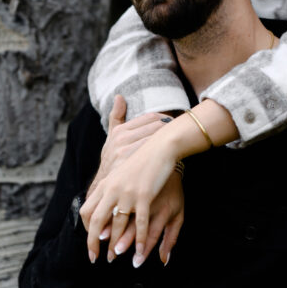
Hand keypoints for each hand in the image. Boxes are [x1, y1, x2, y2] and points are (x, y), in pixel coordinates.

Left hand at [81, 129, 178, 266]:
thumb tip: (107, 207)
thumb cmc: (143, 159)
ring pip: (118, 224)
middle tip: (95, 258)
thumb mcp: (122, 173)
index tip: (91, 242)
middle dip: (94, 243)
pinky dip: (140, 240)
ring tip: (115, 257)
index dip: (87, 229)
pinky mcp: (144, 195)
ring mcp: (128, 193)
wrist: (160, 146)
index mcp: (106, 184)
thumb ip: (112, 188)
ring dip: (116, 244)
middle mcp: (113, 189)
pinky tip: (141, 251)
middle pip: (97, 221)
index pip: (87, 210)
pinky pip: (140, 223)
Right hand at [84, 95, 170, 209]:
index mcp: (119, 131)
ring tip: (180, 141)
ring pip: (160, 138)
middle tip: (181, 131)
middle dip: (171, 128)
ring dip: (172, 138)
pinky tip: (175, 155)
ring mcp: (128, 153)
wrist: (105, 191)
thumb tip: (120, 96)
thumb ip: (116, 117)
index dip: (165, 119)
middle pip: (158, 126)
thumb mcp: (111, 139)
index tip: (173, 124)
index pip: (151, 117)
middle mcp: (122, 140)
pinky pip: (158, 153)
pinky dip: (169, 152)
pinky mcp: (135, 166)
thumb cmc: (112, 163)